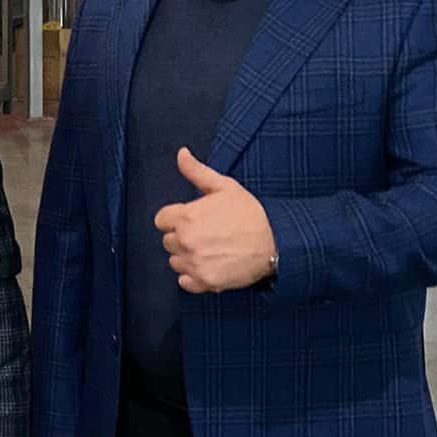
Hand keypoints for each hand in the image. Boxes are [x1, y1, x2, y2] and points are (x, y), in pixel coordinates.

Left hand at [153, 148, 276, 294]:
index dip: (176, 218)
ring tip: (209, 250)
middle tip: (205, 234)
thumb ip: (197, 172)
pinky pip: (184, 281)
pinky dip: (193, 276)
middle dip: (182, 237)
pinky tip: (209, 265)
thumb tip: (181, 154)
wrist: (275, 242)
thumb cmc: (250, 213)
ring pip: (175, 261)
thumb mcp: (225, 187)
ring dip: (186, 257)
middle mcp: (186, 241)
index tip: (191, 219)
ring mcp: (194, 264)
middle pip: (167, 241)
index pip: (161, 220)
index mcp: (187, 216)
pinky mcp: (204, 282)